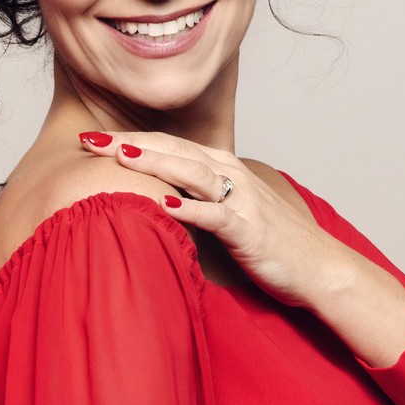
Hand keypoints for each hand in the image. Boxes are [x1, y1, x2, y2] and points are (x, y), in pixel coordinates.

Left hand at [78, 128, 333, 306]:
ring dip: (154, 163)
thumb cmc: (270, 243)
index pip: (167, 146)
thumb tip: (153, 202)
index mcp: (221, 168)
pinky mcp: (248, 227)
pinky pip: (214, 214)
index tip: (89, 138)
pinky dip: (189, 208)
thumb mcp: (226, 213)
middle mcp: (229, 174)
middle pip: (172, 150)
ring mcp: (240, 199)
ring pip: (191, 172)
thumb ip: (195, 201)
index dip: (128, 139)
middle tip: (88, 138)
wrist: (317, 267)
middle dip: (128, 143)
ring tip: (118, 158)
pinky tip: (163, 205)